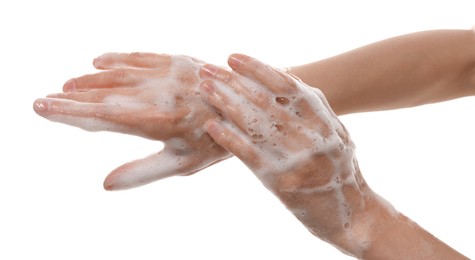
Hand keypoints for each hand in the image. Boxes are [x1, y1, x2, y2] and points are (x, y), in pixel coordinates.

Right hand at [33, 53, 230, 189]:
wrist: (249, 107)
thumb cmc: (215, 141)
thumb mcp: (181, 165)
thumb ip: (143, 172)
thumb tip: (106, 184)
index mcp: (158, 121)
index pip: (102, 117)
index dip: (69, 113)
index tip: (43, 107)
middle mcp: (159, 93)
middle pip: (104, 94)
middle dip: (71, 98)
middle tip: (44, 99)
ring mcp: (168, 73)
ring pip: (118, 74)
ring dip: (89, 80)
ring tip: (66, 87)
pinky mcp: (178, 60)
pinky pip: (140, 56)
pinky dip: (117, 58)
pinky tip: (97, 61)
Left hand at [199, 54, 386, 256]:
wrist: (353, 216)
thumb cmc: (339, 170)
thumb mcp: (336, 133)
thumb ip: (314, 108)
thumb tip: (287, 77)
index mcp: (324, 120)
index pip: (286, 85)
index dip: (257, 69)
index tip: (233, 58)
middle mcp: (311, 136)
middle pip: (264, 100)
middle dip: (232, 81)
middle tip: (207, 69)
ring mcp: (295, 159)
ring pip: (254, 123)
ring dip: (225, 103)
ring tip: (204, 88)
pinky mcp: (279, 181)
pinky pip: (249, 154)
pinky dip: (228, 137)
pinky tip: (211, 125)